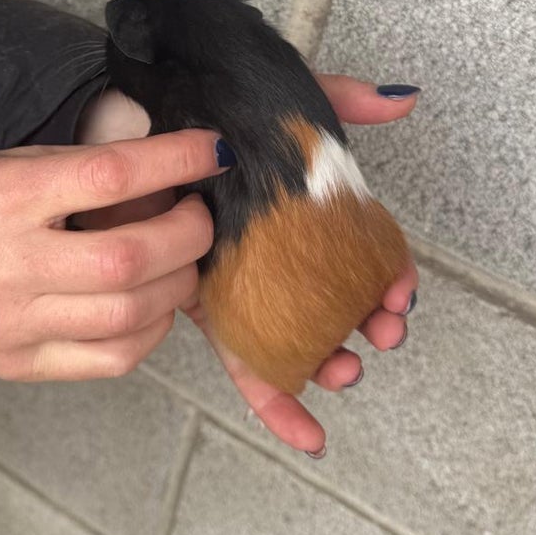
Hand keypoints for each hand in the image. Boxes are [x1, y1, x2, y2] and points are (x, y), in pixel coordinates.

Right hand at [0, 130, 228, 380]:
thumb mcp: (8, 165)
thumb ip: (83, 168)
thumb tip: (171, 168)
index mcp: (5, 198)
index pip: (108, 176)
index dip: (173, 161)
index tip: (212, 151)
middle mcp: (10, 265)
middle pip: (128, 257)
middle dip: (188, 233)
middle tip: (197, 215)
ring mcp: (16, 324)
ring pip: (130, 314)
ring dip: (178, 282)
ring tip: (180, 258)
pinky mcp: (24, 365)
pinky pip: (114, 357)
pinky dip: (152, 328)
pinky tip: (153, 303)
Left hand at [74, 79, 418, 455]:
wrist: (134, 120)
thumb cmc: (212, 114)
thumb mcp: (281, 104)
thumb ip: (338, 99)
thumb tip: (399, 100)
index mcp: (305, 213)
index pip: (362, 252)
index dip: (390, 275)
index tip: (401, 290)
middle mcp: (280, 252)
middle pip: (339, 302)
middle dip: (370, 325)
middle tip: (382, 330)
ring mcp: (246, 282)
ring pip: (300, 337)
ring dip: (332, 365)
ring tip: (344, 370)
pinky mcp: (205, 306)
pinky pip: (245, 361)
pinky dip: (277, 401)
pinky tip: (307, 435)